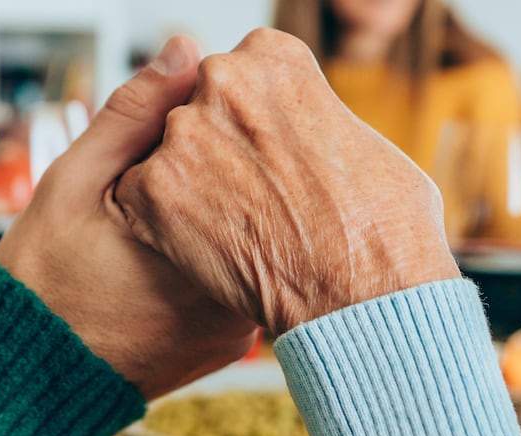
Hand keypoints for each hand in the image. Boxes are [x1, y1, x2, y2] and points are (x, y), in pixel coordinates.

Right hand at [0, 36, 257, 398]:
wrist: (28, 386)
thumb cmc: (40, 284)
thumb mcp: (71, 184)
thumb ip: (132, 117)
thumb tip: (187, 49)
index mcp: (200, 250)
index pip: (248, 163)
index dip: (228, 132)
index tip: (201, 123)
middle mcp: (234, 296)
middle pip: (261, 207)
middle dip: (236, 174)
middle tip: (186, 168)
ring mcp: (238, 328)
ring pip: (257, 246)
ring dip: (233, 217)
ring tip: (183, 209)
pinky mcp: (233, 347)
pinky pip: (245, 284)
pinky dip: (226, 258)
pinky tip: (185, 250)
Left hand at [115, 29, 460, 335]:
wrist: (360, 293)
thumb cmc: (382, 227)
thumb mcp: (364, 141)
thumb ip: (313, 118)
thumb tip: (304, 131)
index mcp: (274, 58)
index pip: (240, 76)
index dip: (254, 123)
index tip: (271, 156)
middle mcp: (223, 80)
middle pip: (199, 110)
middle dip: (218, 149)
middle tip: (252, 198)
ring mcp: (184, 134)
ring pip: (166, 153)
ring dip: (188, 187)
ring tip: (235, 230)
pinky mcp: (155, 190)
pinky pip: (139, 198)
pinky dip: (160, 226)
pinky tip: (204, 250)